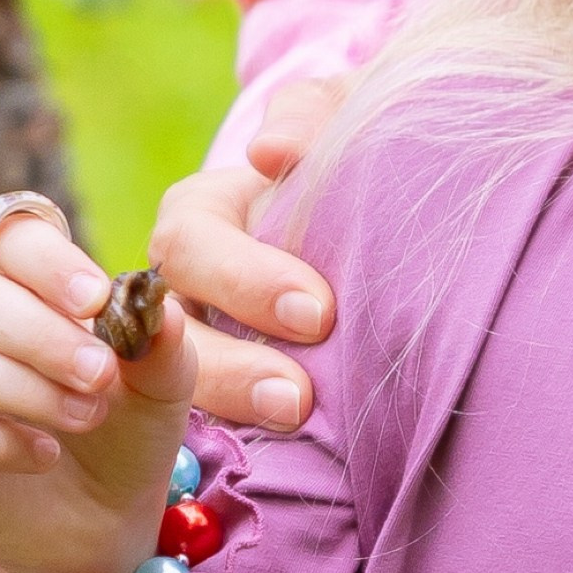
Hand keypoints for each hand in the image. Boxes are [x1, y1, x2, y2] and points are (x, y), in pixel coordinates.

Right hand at [0, 209, 197, 572]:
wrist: (101, 522)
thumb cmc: (124, 430)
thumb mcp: (160, 387)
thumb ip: (162, 345)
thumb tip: (164, 309)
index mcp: (14, 277)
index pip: (11, 236)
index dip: (48, 261)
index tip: (95, 300)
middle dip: (45, 337)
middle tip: (101, 375)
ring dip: (27, 390)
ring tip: (86, 416)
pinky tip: (44, 454)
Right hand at [148, 71, 349, 431]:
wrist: (403, 230)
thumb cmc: (364, 164)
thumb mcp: (348, 122)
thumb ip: (314, 113)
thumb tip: (273, 150)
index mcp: (205, 215)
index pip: (190, 244)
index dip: (244, 278)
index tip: (318, 312)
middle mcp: (186, 284)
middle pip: (169, 326)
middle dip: (229, 364)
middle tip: (301, 394)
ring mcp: (193, 345)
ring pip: (172, 383)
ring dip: (229, 403)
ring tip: (296, 418)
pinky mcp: (216, 397)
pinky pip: (197, 424)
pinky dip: (231, 438)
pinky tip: (281, 458)